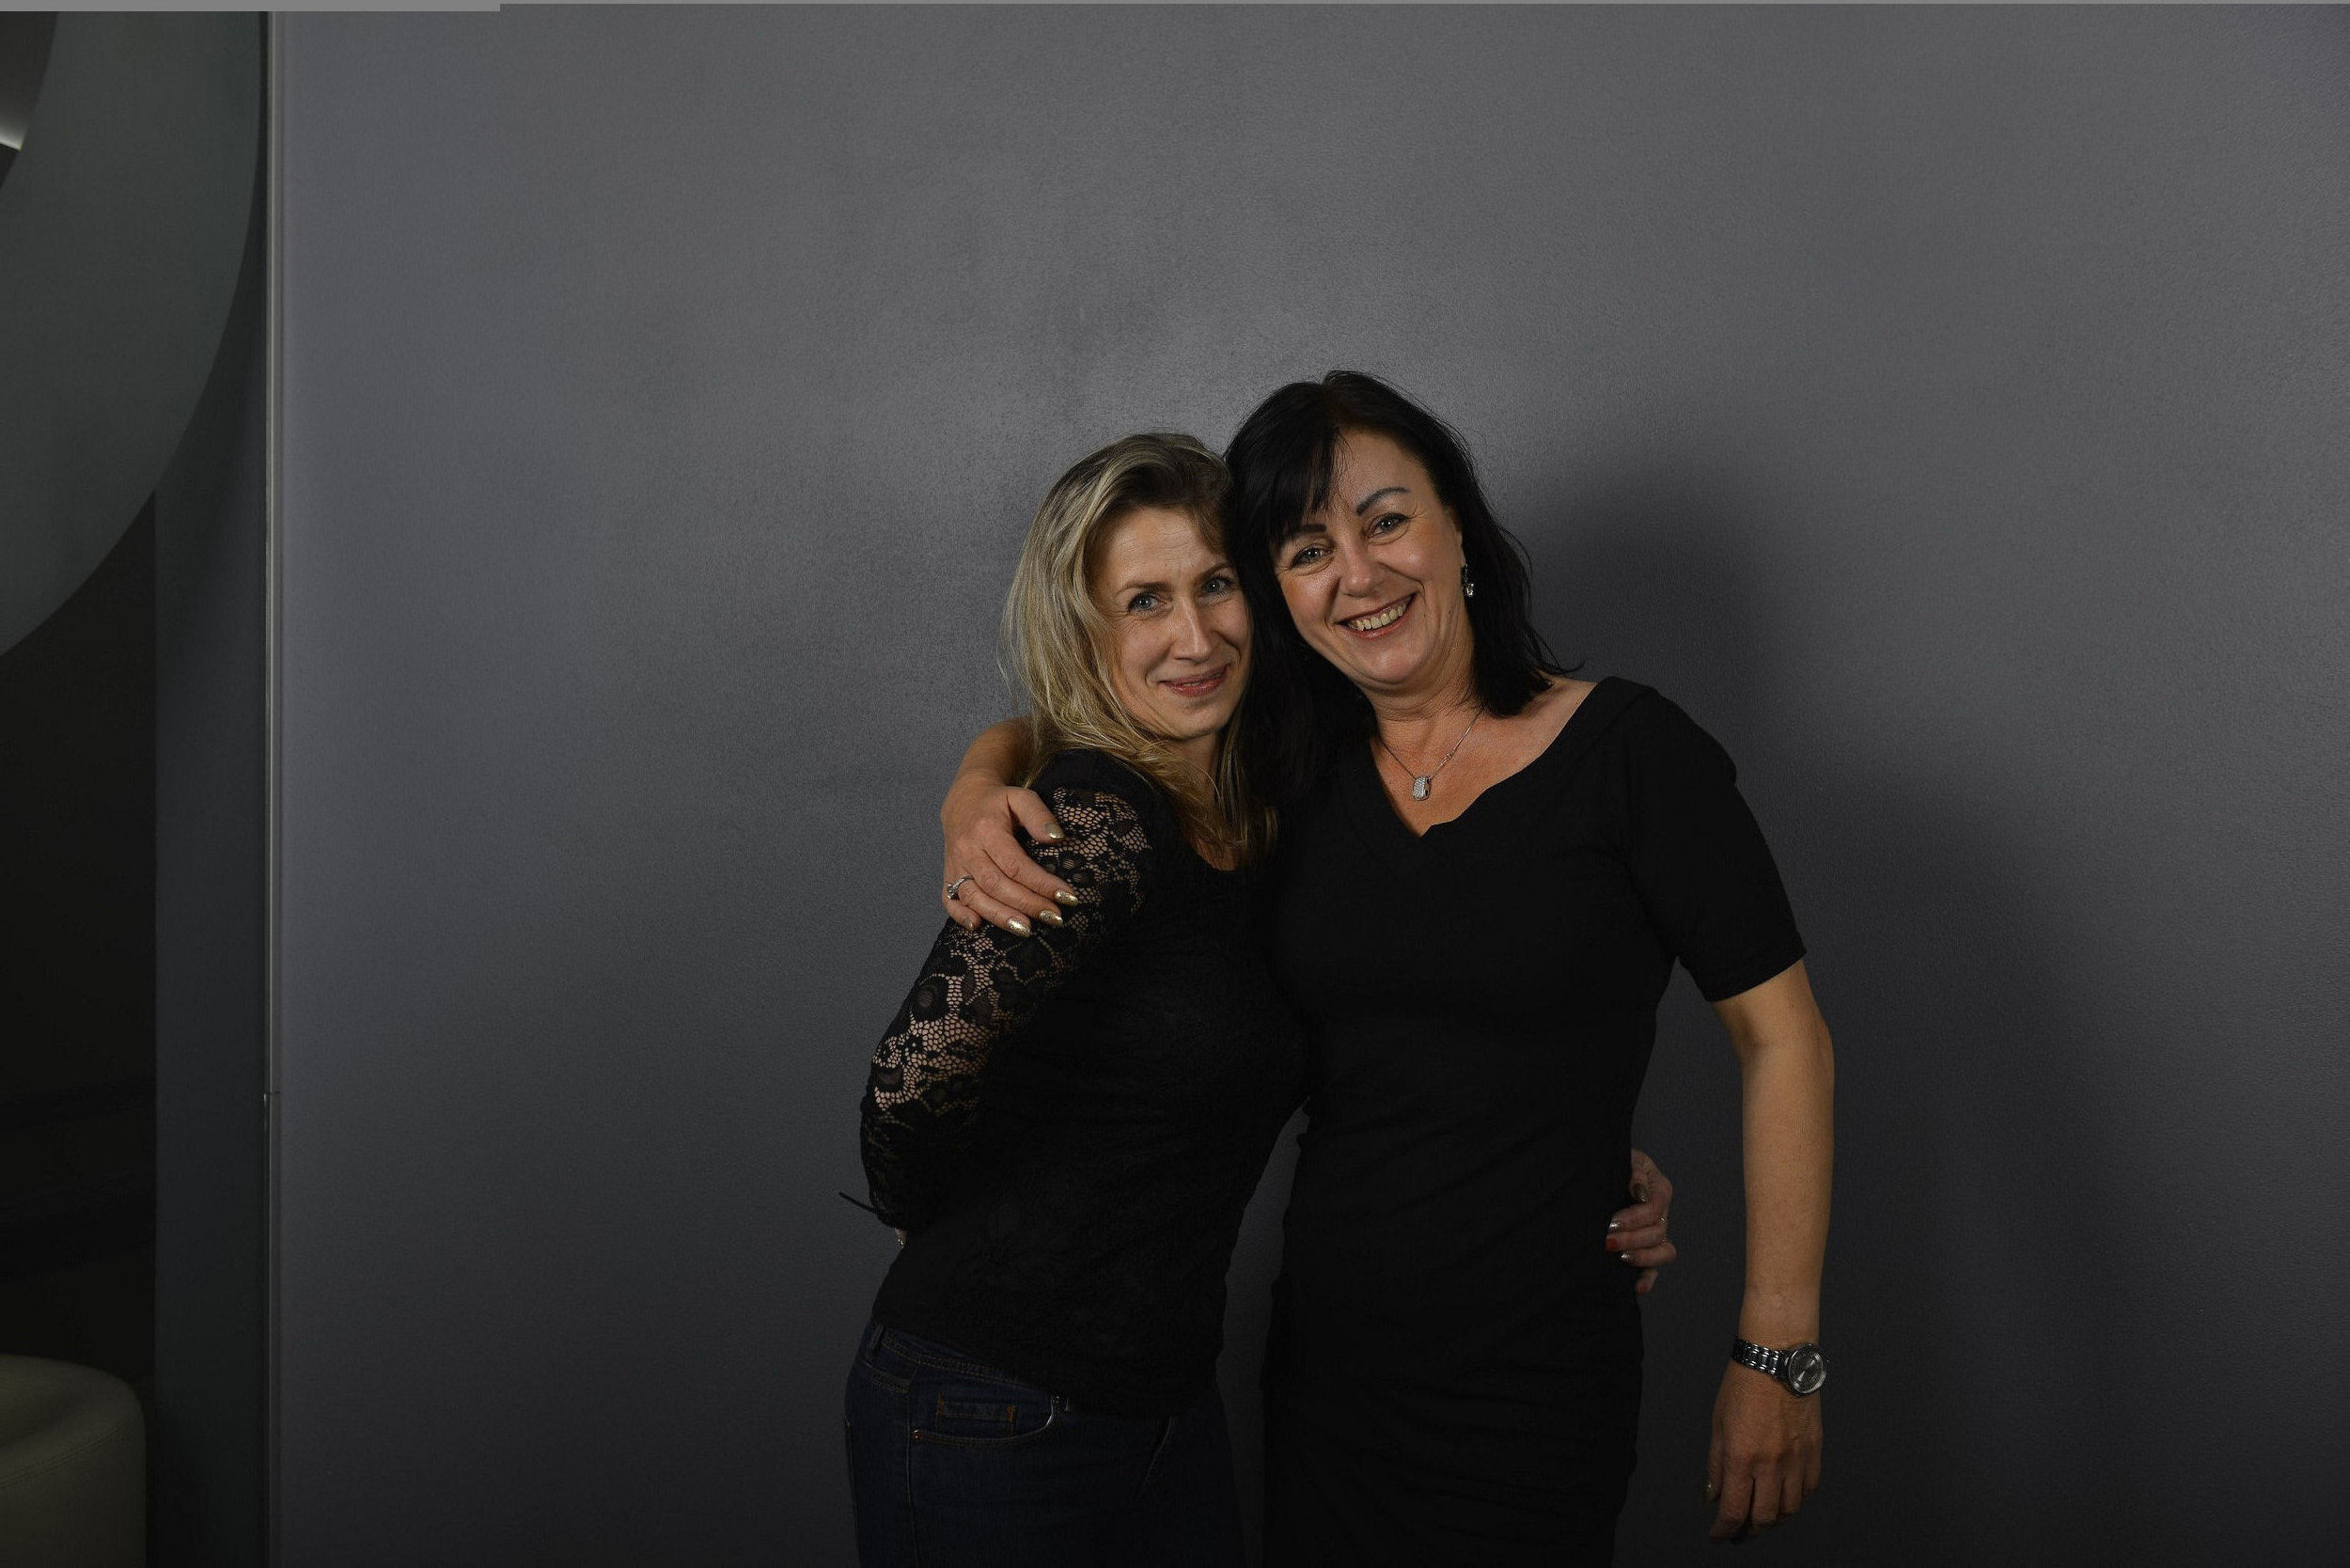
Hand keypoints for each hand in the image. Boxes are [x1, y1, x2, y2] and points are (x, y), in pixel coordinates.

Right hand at [941, 777, 1074, 936]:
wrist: (963, 800)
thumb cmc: (998, 802)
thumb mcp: (1020, 798)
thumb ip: (1039, 815)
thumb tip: (1057, 838)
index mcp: (986, 830)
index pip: (1016, 864)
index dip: (1042, 883)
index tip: (1067, 896)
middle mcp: (967, 850)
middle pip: (996, 885)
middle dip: (1027, 904)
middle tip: (1054, 917)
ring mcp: (955, 865)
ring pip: (974, 897)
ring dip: (1000, 916)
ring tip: (1027, 930)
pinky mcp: (947, 876)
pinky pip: (949, 900)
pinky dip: (961, 916)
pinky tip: (978, 927)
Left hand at [1607, 1147, 1676, 1294]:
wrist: (1602, 1171)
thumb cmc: (1614, 1162)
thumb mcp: (1625, 1158)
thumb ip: (1634, 1171)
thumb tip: (1639, 1192)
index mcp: (1659, 1188)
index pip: (1654, 1207)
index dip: (1635, 1217)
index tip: (1612, 1222)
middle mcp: (1662, 1213)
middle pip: (1657, 1231)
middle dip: (1632, 1237)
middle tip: (1607, 1240)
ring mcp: (1656, 1234)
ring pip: (1664, 1251)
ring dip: (1643, 1257)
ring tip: (1622, 1257)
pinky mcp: (1646, 1250)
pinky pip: (1655, 1269)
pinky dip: (1648, 1279)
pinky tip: (1636, 1287)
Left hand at [1705, 1362, 1821, 1541]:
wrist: (1778, 1358)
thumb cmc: (1743, 1384)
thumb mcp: (1718, 1424)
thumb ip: (1716, 1466)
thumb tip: (1712, 1497)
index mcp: (1742, 1457)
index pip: (1733, 1511)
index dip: (1724, 1531)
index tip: (1718, 1537)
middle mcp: (1771, 1463)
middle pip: (1764, 1518)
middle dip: (1748, 1531)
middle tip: (1738, 1532)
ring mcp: (1797, 1459)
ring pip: (1789, 1510)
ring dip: (1773, 1519)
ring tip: (1760, 1517)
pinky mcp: (1815, 1451)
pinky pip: (1808, 1489)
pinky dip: (1795, 1500)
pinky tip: (1783, 1497)